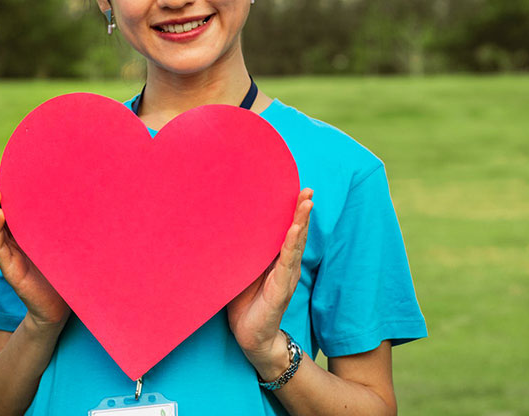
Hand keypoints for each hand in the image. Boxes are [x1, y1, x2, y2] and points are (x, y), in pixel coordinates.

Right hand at [0, 172, 70, 330]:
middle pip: (0, 213)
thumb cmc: (65, 274)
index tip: (6, 170)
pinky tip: (0, 215)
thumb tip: (86, 196)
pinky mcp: (9, 268)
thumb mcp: (65, 245)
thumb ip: (65, 226)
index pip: (14, 208)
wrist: (59, 308)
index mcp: (26, 234)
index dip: (8, 190)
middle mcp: (14, 242)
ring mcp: (9, 255)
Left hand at [226, 188, 312, 375]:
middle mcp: (286, 266)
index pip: (286, 231)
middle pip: (296, 232)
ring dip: (301, 222)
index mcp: (276, 261)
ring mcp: (286, 276)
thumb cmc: (246, 305)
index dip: (292, 212)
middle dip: (302, 210)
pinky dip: (292, 244)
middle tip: (308, 189)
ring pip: (296, 243)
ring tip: (307, 202)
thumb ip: (240, 255)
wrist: (251, 337)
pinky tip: (295, 230)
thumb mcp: (241, 273)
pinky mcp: (282, 288)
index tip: (296, 190)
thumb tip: (220, 230)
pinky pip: (287, 262)